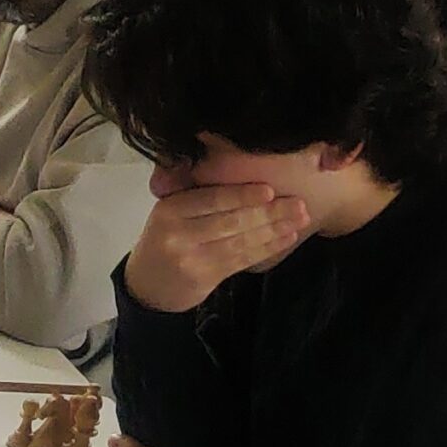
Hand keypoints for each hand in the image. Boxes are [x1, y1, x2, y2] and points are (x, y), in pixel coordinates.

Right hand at [122, 173, 309, 313]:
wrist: (147, 284)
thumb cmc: (166, 238)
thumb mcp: (170, 211)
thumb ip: (197, 193)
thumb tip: (233, 162)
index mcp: (170, 208)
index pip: (211, 199)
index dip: (242, 195)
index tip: (270, 189)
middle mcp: (178, 232)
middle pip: (230, 221)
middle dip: (268, 213)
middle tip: (298, 204)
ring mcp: (192, 258)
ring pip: (240, 241)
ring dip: (274, 230)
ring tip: (299, 219)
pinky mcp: (204, 278)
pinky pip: (242, 260)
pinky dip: (267, 248)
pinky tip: (286, 238)